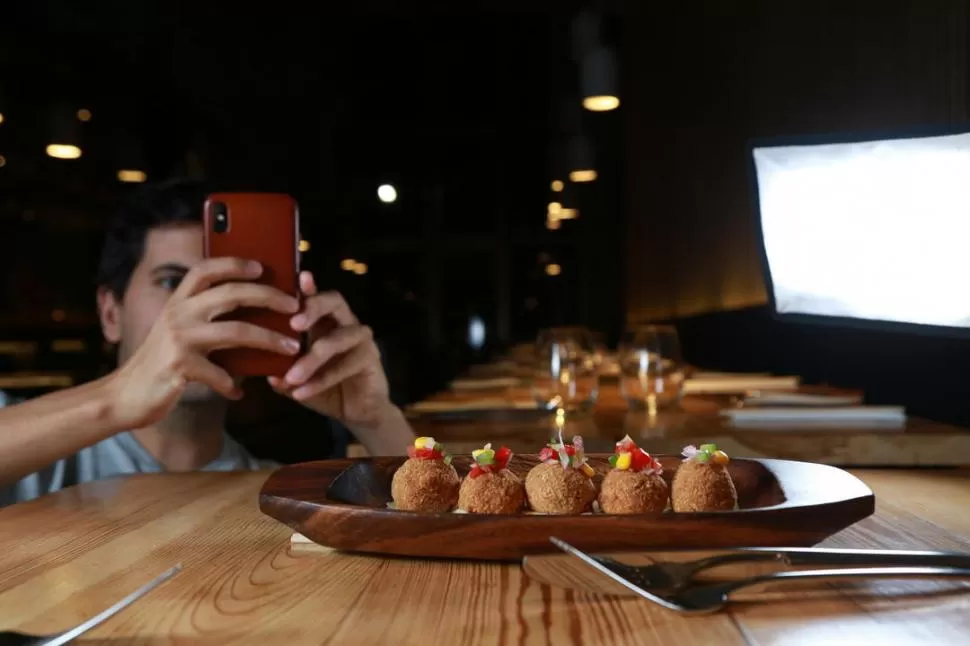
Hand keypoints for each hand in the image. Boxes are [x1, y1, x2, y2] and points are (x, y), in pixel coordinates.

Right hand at [107, 258, 300, 429]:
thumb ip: (204, 321)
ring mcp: (178, 339)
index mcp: (177, 301)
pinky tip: (239, 393)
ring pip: (237, 332)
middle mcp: (177, 314)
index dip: (235, 263)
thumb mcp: (178, 333)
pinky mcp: (180, 366)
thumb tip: (252, 316)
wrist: (123, 396)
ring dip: (269, 340)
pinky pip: (221, 374)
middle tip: (294, 306)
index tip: (262, 266)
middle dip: (269, 297)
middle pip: (232, 294)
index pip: (206, 269)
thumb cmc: (160, 364)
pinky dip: (233, 385)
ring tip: (292, 348)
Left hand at [269, 272, 391, 429]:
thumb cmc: (326, 388)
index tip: (299, 278)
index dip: (308, 286)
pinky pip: (345, 365)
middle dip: (314, 307)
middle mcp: (344, 323)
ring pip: (337, 339)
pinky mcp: (371, 357)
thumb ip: (283, 374)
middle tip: (294, 323)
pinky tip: (302, 393)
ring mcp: (361, 338)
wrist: (357, 412)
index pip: (316, 296)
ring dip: (312, 359)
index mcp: (324, 321)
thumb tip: (267, 374)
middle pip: (335, 300)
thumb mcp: (298, 381)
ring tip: (291, 378)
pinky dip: (321, 380)